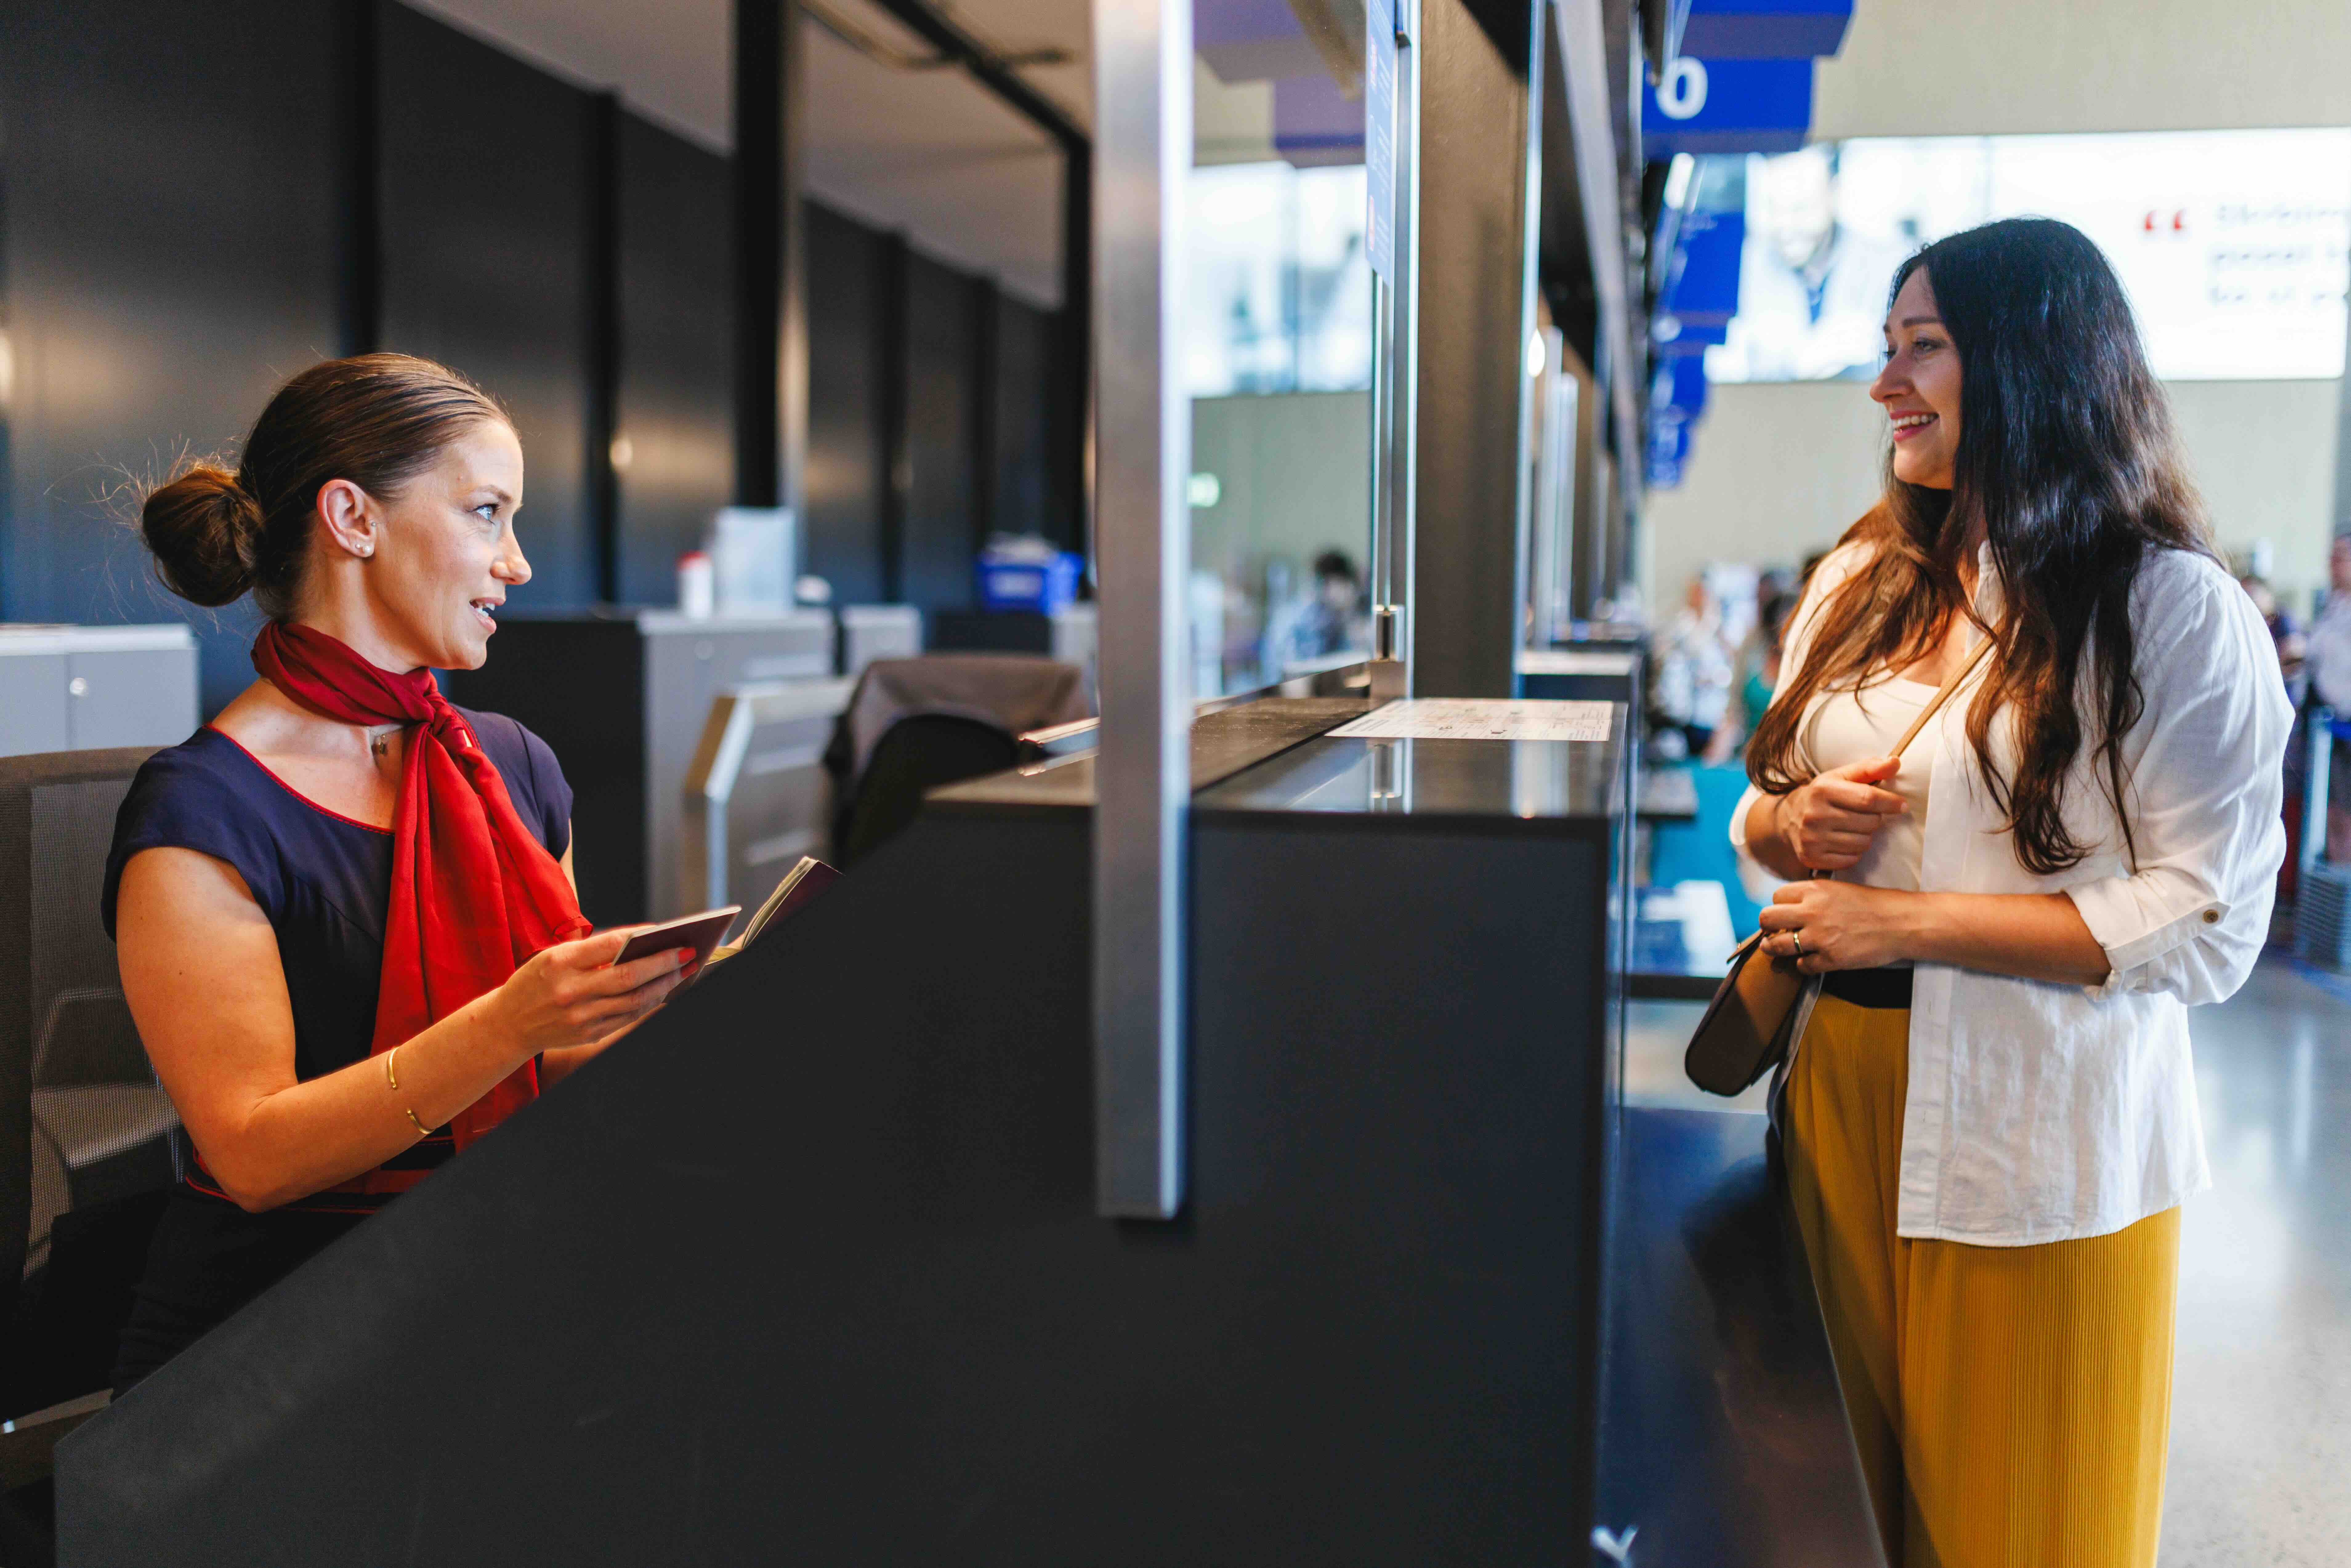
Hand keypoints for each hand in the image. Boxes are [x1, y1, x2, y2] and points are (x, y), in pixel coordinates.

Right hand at [487, 929, 691, 1056]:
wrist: (507, 1024)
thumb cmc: (535, 982)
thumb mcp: (553, 956)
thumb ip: (592, 950)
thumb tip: (638, 941)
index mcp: (560, 963)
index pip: (609, 945)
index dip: (641, 938)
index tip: (665, 932)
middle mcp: (571, 991)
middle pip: (629, 976)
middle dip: (664, 963)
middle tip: (688, 952)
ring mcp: (580, 1017)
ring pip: (634, 1000)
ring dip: (664, 985)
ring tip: (684, 972)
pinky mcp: (588, 1034)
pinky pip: (627, 1018)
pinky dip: (649, 1004)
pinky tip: (663, 992)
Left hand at [1757, 880, 1916, 972]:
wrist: (1902, 923)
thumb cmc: (1874, 905)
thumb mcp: (1840, 889)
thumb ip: (1814, 895)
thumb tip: (1789, 905)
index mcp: (1815, 890)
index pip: (1776, 897)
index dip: (1778, 906)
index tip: (1783, 914)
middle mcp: (1812, 911)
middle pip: (1767, 919)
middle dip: (1767, 927)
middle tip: (1773, 932)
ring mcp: (1820, 937)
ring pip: (1776, 946)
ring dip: (1775, 948)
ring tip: (1777, 949)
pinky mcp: (1830, 959)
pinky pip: (1801, 966)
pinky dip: (1804, 965)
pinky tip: (1811, 960)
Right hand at [1772, 757, 1906, 870]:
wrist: (1788, 819)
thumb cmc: (1823, 795)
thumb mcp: (1841, 776)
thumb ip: (1870, 768)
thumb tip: (1895, 762)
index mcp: (1822, 790)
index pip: (1867, 798)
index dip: (1890, 802)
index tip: (1902, 805)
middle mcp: (1814, 815)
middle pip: (1869, 822)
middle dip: (1875, 818)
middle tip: (1864, 815)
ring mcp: (1812, 839)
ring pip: (1863, 843)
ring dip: (1866, 836)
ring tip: (1853, 828)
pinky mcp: (1812, 857)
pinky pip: (1852, 859)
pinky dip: (1854, 852)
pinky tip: (1844, 841)